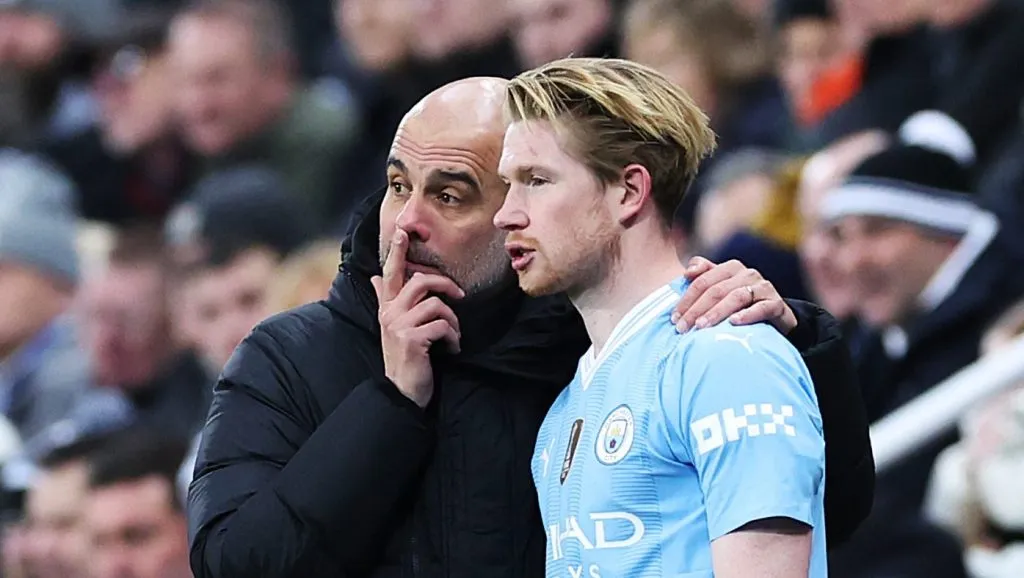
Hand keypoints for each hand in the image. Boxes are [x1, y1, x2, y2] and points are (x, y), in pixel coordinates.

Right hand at [371, 230, 463, 406]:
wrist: (401, 392)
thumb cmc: (405, 358)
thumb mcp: (392, 327)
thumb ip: (385, 301)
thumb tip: (375, 278)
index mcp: (387, 308)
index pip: (391, 273)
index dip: (397, 251)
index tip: (403, 231)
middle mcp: (389, 313)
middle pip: (420, 281)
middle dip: (445, 284)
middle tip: (459, 294)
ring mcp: (398, 326)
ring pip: (436, 304)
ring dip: (452, 321)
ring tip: (453, 336)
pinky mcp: (411, 340)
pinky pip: (442, 325)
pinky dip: (453, 337)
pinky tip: (452, 348)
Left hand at [672, 256, 797, 333]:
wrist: (776, 316)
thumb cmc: (741, 302)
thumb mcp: (721, 287)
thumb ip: (703, 275)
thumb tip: (687, 272)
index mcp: (730, 268)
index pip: (702, 281)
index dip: (686, 299)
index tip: (674, 318)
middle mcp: (747, 274)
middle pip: (716, 290)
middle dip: (696, 309)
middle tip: (682, 328)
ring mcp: (763, 287)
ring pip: (735, 297)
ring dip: (716, 313)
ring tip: (701, 327)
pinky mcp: (776, 304)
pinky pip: (761, 308)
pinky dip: (747, 315)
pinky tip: (733, 323)